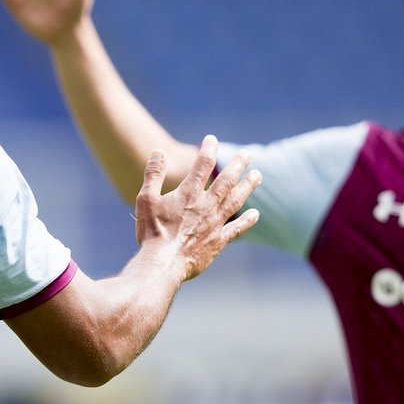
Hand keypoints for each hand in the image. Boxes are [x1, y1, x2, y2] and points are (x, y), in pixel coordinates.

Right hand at [135, 136, 260, 280]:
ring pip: (236, 200)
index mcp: (188, 194)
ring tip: (258, 176)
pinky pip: (236, 229)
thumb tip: (159, 152)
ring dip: (248, 187)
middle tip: (247, 154)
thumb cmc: (152, 232)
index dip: (208, 150)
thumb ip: (153, 174)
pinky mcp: (218, 242)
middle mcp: (206, 205)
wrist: (163, 263)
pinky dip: (247, 221)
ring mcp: (215, 224)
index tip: (212, 139)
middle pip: (226, 180)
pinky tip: (256, 215)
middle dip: (238, 165)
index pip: (202, 165)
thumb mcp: (145, 199)